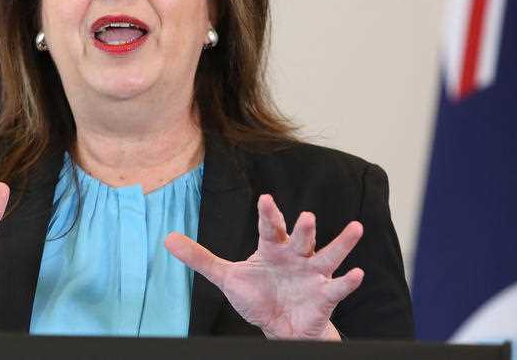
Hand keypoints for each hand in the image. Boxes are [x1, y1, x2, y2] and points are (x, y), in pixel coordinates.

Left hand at [165, 194, 362, 339]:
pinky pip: (338, 287)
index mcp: (272, 249)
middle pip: (300, 238)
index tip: (265, 199)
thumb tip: (168, 239)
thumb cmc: (257, 295)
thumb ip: (200, 258)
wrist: (278, 327)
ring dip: (341, 243)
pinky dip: (348, 281)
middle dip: (304, 228)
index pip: (269, 228)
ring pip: (327, 255)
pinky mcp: (324, 295)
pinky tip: (357, 273)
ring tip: (355, 228)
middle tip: (307, 216)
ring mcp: (312, 274)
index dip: (268, 214)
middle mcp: (295, 256)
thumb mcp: (226, 277)